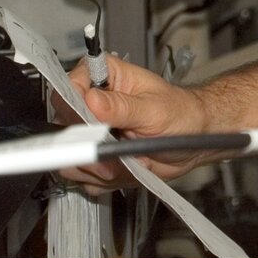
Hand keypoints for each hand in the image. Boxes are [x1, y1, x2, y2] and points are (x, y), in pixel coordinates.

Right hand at [53, 53, 217, 188]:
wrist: (194, 139)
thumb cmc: (181, 113)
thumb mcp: (154, 109)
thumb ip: (121, 106)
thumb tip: (92, 99)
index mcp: (105, 77)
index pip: (68, 88)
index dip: (74, 110)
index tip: (92, 127)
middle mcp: (92, 104)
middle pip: (63, 128)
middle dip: (89, 148)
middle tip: (114, 156)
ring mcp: (91, 133)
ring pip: (70, 158)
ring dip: (99, 168)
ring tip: (129, 160)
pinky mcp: (95, 157)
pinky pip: (84, 177)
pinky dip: (105, 180)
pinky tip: (127, 168)